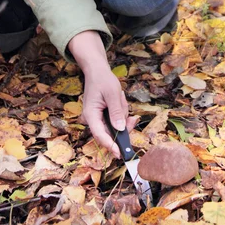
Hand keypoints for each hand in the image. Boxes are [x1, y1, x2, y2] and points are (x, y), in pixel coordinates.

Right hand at [68, 30, 137, 156]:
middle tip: (133, 118)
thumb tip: (120, 129)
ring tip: (120, 98)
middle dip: (122, 126)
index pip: (100, 135)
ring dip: (122, 115)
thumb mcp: (112, 93)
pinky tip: (120, 101)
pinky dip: (120, 114)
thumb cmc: (103, 80)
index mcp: (91, 115)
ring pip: (114, 126)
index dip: (111, 145)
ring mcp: (97, 119)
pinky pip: (114, 121)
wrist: (97, 71)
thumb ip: (116, 112)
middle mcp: (92, 120)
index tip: (121, 154)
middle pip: (109, 133)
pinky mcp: (102, 116)